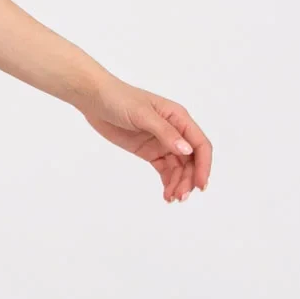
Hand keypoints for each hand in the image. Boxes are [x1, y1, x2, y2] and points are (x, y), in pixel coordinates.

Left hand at [79, 76, 210, 200]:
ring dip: (179, 183)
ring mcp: (162, 142)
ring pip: (179, 167)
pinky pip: (165, 169)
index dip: (204, 165)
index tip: (200, 185)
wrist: (95, 99)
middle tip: (180, 197)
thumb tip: (187, 150)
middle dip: (189, 179)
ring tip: (172, 199)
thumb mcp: (143, 115)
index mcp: (179, 117)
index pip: (200, 144)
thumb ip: (165, 132)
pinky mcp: (149, 151)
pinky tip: (166, 194)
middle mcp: (175, 131)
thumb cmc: (120, 99)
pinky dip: (168, 182)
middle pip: (191, 160)